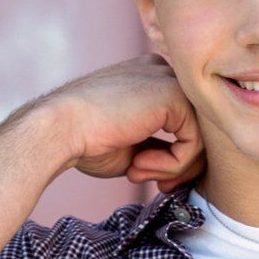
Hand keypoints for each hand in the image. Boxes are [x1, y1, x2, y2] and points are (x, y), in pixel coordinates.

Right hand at [44, 53, 206, 193]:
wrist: (59, 129)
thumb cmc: (85, 141)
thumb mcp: (133, 146)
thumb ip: (160, 148)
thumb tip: (187, 168)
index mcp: (149, 79)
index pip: (183, 123)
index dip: (175, 158)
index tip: (151, 178)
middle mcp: (162, 73)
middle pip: (197, 128)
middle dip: (181, 165)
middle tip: (158, 185)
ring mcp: (169, 80)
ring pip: (199, 137)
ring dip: (173, 168)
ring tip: (139, 173)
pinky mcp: (173, 94)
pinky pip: (194, 141)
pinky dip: (172, 164)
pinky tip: (140, 165)